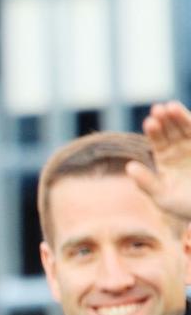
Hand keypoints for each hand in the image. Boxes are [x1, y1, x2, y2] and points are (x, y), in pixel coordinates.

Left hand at [127, 100, 190, 218]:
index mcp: (166, 160)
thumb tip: (129, 167)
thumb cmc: (183, 207)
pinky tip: (186, 116)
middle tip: (158, 109)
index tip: (150, 122)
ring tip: (171, 107)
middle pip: (171, 130)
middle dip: (165, 119)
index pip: (158, 141)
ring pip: (187, 128)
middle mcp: (180, 150)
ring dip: (179, 117)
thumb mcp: (163, 198)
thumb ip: (146, 183)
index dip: (154, 131)